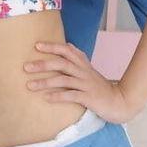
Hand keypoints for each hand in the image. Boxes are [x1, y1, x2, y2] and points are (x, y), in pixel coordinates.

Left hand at [24, 41, 138, 123]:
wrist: (120, 101)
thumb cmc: (100, 87)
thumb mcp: (90, 70)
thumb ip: (79, 58)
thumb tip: (67, 44)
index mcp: (83, 65)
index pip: (67, 50)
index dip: (52, 47)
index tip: (37, 45)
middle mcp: (84, 72)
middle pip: (62, 64)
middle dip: (43, 64)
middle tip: (26, 67)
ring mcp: (86, 85)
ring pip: (63, 80)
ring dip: (45, 82)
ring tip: (30, 85)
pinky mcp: (89, 98)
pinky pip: (71, 96)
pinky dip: (58, 96)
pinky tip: (46, 98)